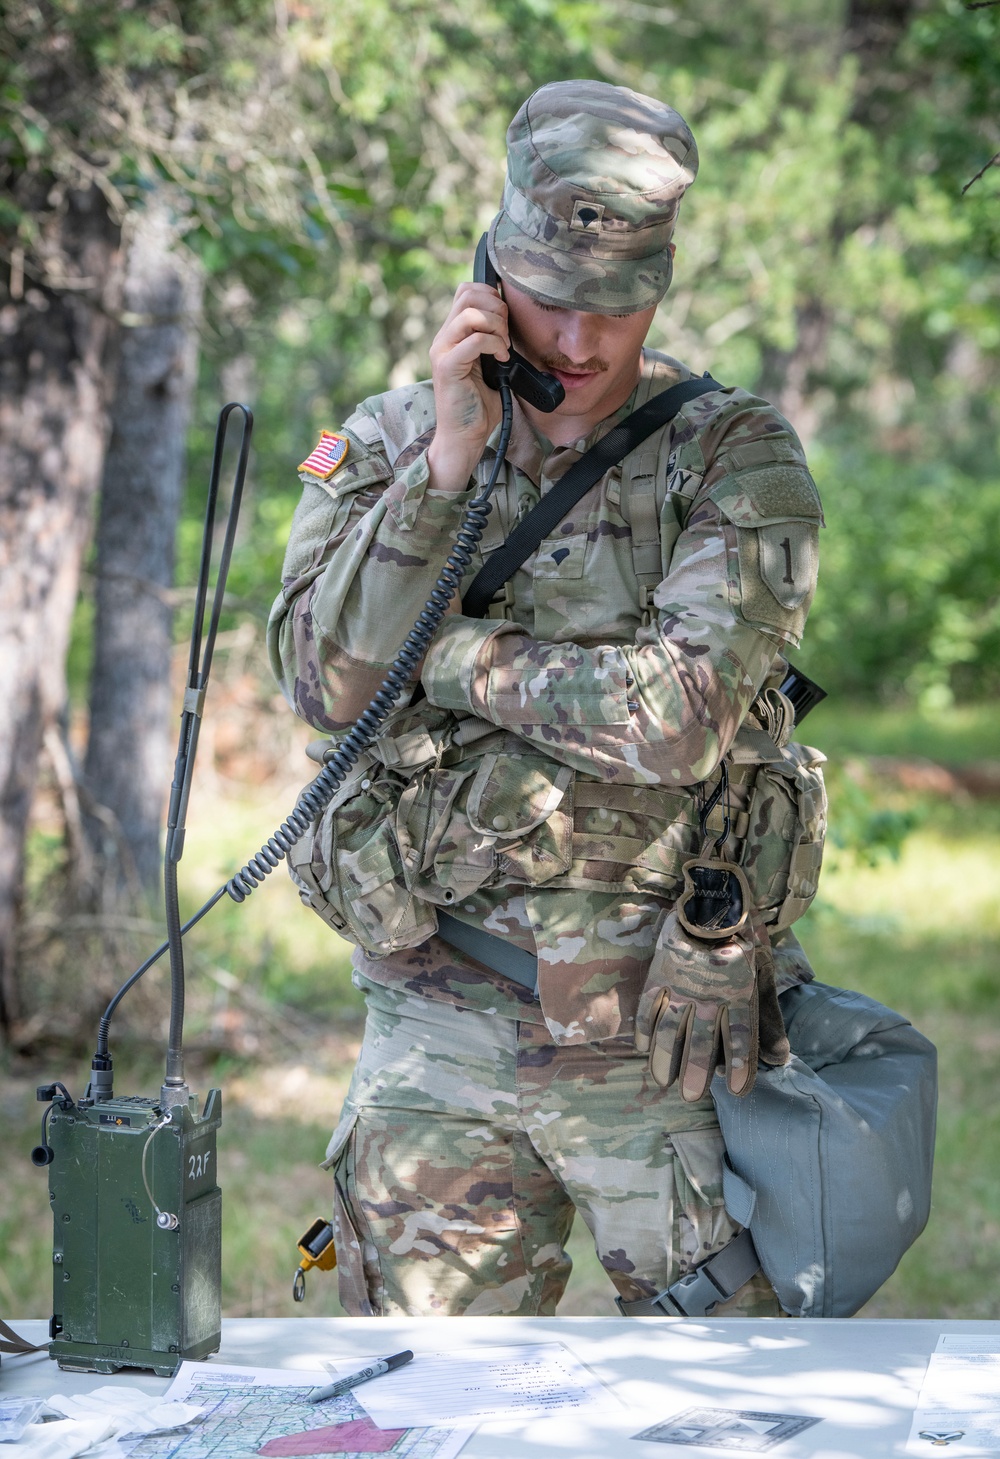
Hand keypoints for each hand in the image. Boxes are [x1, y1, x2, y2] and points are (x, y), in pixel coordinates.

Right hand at [427, 282, 509, 494]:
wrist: (464, 436)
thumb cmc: (479, 405)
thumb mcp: (491, 365)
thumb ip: (494, 341)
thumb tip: (511, 321)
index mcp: (453, 334)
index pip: (466, 291)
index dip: (491, 295)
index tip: (506, 319)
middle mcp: (444, 338)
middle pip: (467, 294)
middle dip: (496, 307)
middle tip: (506, 334)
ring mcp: (442, 351)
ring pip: (470, 313)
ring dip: (496, 326)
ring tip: (504, 347)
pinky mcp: (447, 367)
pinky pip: (474, 340)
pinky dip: (494, 345)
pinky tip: (502, 360)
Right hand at [635, 911, 759, 1101]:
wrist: (714, 899)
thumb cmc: (743, 942)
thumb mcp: (763, 977)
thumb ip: (769, 1021)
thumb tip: (781, 1059)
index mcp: (739, 991)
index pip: (741, 1036)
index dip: (741, 1064)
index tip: (738, 1090)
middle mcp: (710, 992)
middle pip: (702, 1039)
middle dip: (697, 1070)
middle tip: (691, 1096)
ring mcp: (682, 983)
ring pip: (670, 1028)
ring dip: (665, 1057)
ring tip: (663, 1081)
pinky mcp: (661, 972)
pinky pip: (649, 1006)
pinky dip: (645, 1029)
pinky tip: (643, 1049)